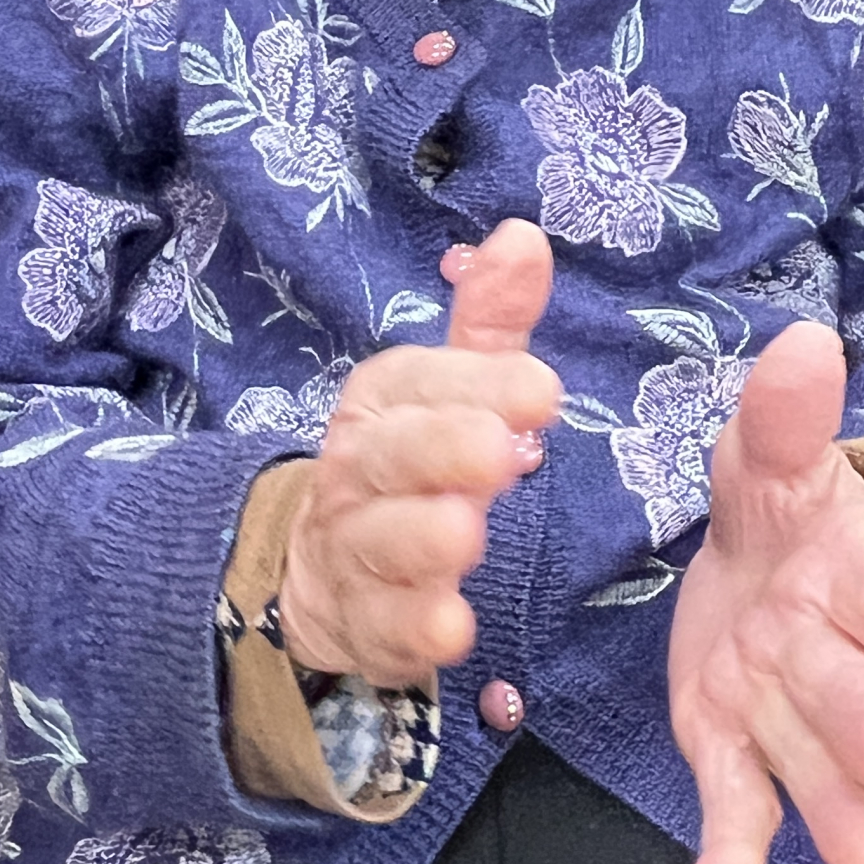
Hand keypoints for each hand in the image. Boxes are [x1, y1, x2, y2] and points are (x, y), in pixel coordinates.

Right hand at [279, 220, 561, 686]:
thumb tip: (524, 233)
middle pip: (391, 456)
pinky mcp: (363, 624)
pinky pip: (383, 628)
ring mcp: (353, 550)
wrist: (321, 568)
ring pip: (381, 542)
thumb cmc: (413, 461)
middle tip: (500, 453)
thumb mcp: (450, 386)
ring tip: (466, 533)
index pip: (419, 381)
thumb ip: (491, 319)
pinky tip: (451, 629)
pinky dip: (413, 630)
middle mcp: (358, 469)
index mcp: (383, 400)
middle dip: (442, 450)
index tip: (542, 391)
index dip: (477, 384)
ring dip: (423, 539)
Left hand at [669, 321, 863, 863]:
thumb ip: (785, 415)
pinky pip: (736, 810)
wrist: (761, 564)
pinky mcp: (731, 754)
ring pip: (812, 770)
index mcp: (855, 581)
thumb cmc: (782, 509)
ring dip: (838, 814)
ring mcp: (784, 716)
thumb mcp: (774, 454)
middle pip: (858, 697)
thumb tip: (804, 344)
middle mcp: (834, 659)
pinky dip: (731, 859)